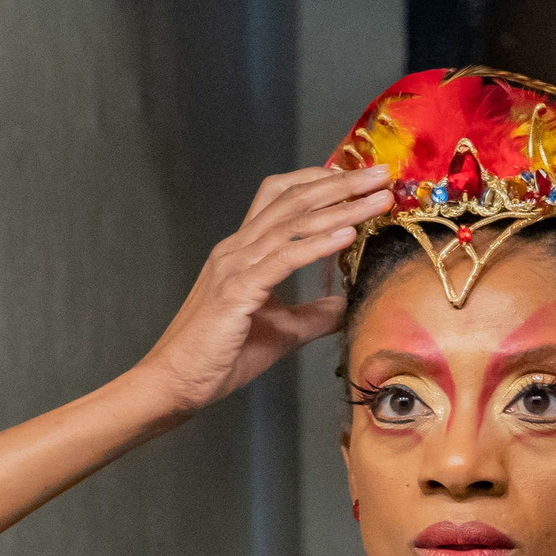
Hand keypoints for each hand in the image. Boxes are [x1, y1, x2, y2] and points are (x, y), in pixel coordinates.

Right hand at [133, 166, 390, 414]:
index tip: (358, 179)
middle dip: (340, 184)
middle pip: (291, 200)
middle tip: (380, 173)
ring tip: (376, 199)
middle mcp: (235, 250)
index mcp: (241, 252)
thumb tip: (345, 305)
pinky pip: (283, 259)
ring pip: (291, 223)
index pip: (279, 197)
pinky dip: (317, 244)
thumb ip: (312, 314)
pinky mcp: (236, 291)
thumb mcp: (280, 330)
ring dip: (339, 207)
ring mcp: (233, 267)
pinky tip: (346, 234)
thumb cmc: (218, 357)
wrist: (175, 383)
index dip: (318, 181)